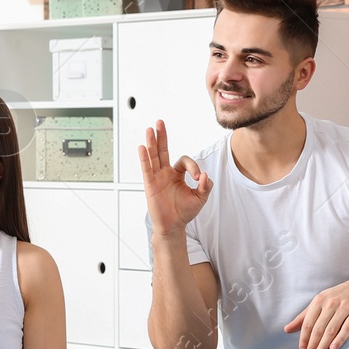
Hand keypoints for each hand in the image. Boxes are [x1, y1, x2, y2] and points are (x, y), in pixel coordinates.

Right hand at [140, 120, 211, 236]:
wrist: (173, 226)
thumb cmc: (185, 212)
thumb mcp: (200, 198)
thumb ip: (206, 187)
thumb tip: (206, 176)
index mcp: (177, 174)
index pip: (184, 161)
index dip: (193, 167)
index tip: (199, 178)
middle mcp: (166, 173)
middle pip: (163, 150)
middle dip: (162, 137)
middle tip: (160, 122)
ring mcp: (157, 177)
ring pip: (154, 157)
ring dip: (152, 143)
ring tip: (151, 129)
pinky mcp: (150, 184)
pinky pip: (147, 169)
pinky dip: (145, 158)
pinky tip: (142, 147)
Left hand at [284, 278, 348, 348]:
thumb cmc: (338, 298)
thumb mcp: (320, 303)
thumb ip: (304, 317)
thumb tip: (286, 330)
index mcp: (319, 301)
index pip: (308, 324)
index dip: (304, 339)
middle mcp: (330, 303)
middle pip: (318, 328)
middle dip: (312, 345)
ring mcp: (345, 307)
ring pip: (331, 330)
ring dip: (323, 346)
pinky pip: (347, 327)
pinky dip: (340, 339)